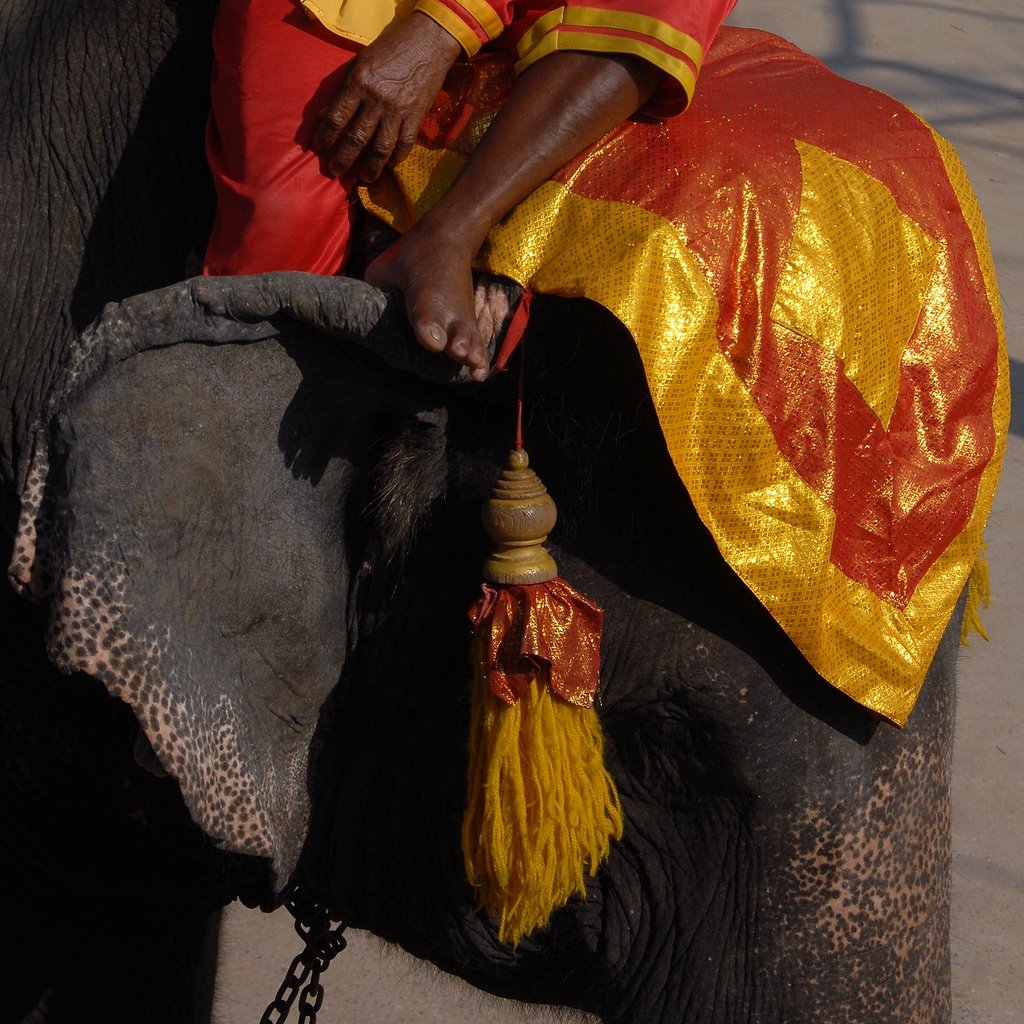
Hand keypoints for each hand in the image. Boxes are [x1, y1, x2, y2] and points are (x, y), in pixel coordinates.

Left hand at [314, 12, 460, 182]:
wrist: (427, 43)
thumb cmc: (389, 49)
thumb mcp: (359, 63)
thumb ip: (342, 90)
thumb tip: (323, 116)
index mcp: (358, 83)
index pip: (336, 116)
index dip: (325, 136)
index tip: (319, 148)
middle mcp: (376, 100)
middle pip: (356, 138)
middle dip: (343, 159)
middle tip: (335, 171)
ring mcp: (397, 111)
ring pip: (380, 148)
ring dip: (371, 167)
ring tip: (364, 178)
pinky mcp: (415, 117)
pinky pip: (404, 144)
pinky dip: (396, 157)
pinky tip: (389, 164)